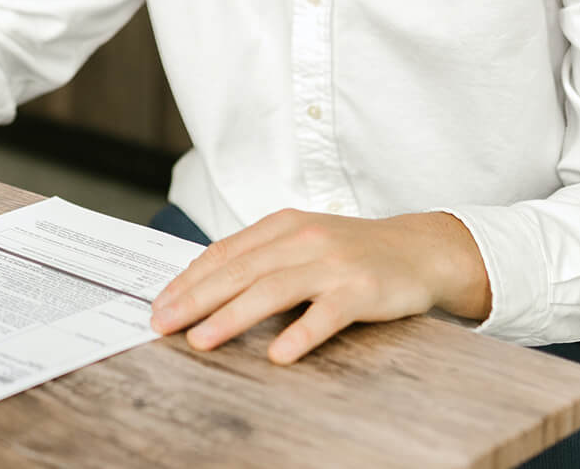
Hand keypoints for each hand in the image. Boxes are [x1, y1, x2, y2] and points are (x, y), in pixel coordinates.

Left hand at [147, 209, 491, 363]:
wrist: (420, 249)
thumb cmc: (352, 251)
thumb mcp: (303, 241)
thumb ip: (261, 257)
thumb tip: (204, 285)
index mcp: (283, 225)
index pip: (225, 253)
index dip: (189, 279)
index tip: (159, 303)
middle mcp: (304, 239)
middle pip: (239, 271)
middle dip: (195, 298)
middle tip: (162, 323)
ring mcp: (333, 264)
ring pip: (272, 290)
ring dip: (231, 316)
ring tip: (201, 340)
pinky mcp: (362, 290)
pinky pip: (327, 314)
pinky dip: (301, 334)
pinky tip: (278, 354)